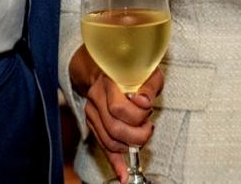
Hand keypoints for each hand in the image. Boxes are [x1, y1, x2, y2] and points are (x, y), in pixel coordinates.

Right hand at [70, 47, 164, 182]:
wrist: (105, 67)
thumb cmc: (131, 69)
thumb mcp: (147, 71)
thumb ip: (149, 86)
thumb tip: (144, 103)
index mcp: (109, 82)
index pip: (119, 108)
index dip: (138, 114)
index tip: (149, 109)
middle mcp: (96, 98)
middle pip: (114, 128)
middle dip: (136, 135)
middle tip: (148, 128)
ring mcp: (92, 112)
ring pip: (108, 140)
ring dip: (129, 145)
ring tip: (141, 136)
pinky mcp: (92, 123)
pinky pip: (103, 146)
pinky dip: (115, 162)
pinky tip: (123, 174)